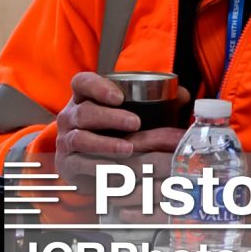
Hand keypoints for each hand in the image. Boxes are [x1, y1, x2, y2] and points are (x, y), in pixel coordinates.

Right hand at [53, 71, 187, 183]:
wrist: (84, 163)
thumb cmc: (111, 132)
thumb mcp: (126, 113)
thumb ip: (156, 101)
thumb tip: (184, 96)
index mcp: (84, 97)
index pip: (83, 83)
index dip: (98, 87)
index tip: (119, 96)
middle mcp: (72, 116)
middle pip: (84, 112)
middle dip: (110, 117)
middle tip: (135, 123)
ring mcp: (67, 140)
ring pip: (81, 138)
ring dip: (105, 143)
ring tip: (129, 148)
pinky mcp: (68, 163)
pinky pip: (80, 163)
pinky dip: (98, 166)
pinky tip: (116, 168)